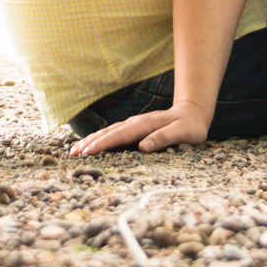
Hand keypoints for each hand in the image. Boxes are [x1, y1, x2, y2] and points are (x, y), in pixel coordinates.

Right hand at [69, 101, 210, 155]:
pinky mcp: (134, 128)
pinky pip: (113, 133)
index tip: (88, 151)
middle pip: (109, 132)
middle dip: (90, 142)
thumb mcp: (183, 132)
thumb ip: (164, 137)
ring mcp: (134, 124)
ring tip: (75, 150)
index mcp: (146, 124)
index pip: (120, 135)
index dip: (103, 143)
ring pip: (109, 131)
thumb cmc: (189, 126)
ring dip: (91, 139)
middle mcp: (136, 123)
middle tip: (73, 154)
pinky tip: (91, 144)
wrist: (193, 113)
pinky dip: (100, 138)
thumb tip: (143, 146)